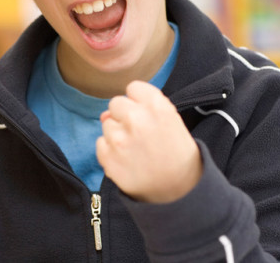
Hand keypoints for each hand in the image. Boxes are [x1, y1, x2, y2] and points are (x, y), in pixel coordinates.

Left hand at [96, 80, 201, 202]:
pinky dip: (110, 151)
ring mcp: (119, 138)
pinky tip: (127, 161)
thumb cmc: (178, 156)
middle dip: (124, 116)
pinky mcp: (107, 157)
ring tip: (135, 150)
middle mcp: (136, 118)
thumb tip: (107, 113)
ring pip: (107, 124)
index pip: (133, 87)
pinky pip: (100, 143)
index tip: (146, 115)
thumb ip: (144, 108)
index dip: (139, 102)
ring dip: (117, 135)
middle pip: (116, 103)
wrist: (179, 192)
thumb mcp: (172, 122)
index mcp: (156, 106)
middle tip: (139, 135)